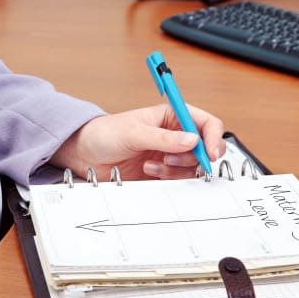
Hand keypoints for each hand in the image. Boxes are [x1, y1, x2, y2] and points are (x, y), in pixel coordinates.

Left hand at [49, 104, 225, 180]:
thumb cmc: (104, 133)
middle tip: (170, 160)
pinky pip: (178, 180)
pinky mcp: (162, 172)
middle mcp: (174, 135)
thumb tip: (192, 140)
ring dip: (176, 170)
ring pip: (192, 167)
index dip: (213, 137)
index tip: (209, 153)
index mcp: (171, 116)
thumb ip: (163, 138)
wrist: (85, 154)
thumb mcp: (133, 132)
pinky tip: (148, 171)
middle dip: (193, 157)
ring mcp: (169, 155)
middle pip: (205, 148)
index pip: (206, 123)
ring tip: (151, 164)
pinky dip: (167, 179)